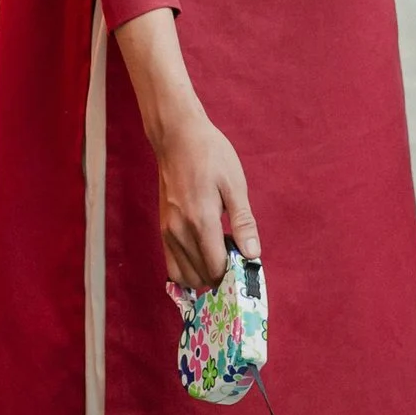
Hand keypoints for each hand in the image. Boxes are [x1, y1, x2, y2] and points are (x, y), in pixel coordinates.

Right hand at [150, 108, 256, 289]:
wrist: (177, 137)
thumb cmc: (211, 155)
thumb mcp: (235, 185)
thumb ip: (243, 223)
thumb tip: (253, 254)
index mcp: (200, 221)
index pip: (216, 268)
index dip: (234, 273)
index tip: (247, 264)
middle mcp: (179, 232)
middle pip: (201, 277)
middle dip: (221, 276)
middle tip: (237, 257)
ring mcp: (167, 232)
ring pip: (184, 276)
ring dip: (204, 275)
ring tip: (222, 254)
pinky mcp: (163, 229)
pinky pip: (173, 265)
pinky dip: (189, 269)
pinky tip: (206, 255)